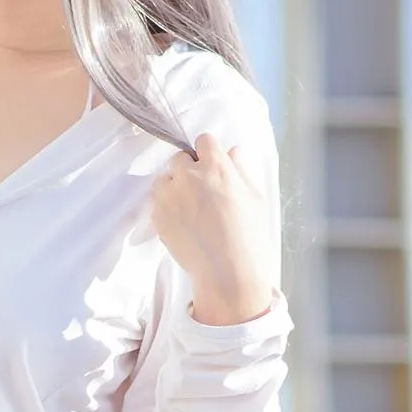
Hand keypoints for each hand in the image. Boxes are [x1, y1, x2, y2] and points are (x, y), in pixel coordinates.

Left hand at [148, 131, 278, 323]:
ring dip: (174, 186)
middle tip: (201, 191)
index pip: (204, 140)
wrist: (227, 271)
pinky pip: (157, 201)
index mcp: (216, 167)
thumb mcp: (255, 197)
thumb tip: (233, 150)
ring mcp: (169, 196)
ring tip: (189, 208)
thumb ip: (242, 169)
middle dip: (189, 170)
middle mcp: (189, 176)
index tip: (211, 166)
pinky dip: (166, 207)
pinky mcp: (157, 216)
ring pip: (164, 179)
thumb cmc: (248, 234)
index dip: (208, 153)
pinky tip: (183, 222)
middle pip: (179, 158)